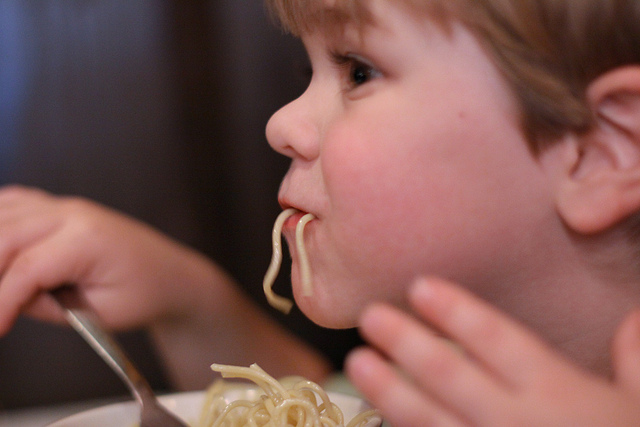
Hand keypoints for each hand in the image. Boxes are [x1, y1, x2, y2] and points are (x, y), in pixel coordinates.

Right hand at [0, 185, 215, 333]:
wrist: (170, 274)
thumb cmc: (144, 294)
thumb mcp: (99, 314)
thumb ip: (47, 305)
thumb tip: (5, 297)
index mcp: (88, 239)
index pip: (27, 269)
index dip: (2, 301)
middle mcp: (73, 214)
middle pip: (5, 236)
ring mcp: (65, 205)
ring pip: (2, 215)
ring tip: (0, 286)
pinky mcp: (60, 207)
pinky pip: (13, 203)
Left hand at [345, 277, 639, 425]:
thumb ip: (636, 361)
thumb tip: (635, 316)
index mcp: (561, 394)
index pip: (499, 341)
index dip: (457, 312)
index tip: (418, 286)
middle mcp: (520, 423)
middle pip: (451, 374)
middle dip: (407, 343)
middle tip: (370, 316)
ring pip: (430, 420)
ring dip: (390, 391)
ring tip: (358, 363)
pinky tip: (379, 422)